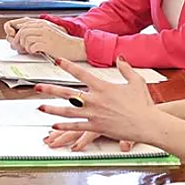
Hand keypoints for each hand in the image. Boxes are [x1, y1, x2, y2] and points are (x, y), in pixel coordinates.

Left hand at [6, 18, 84, 60]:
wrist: (75, 47)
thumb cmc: (62, 43)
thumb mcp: (47, 33)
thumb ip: (35, 33)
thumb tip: (20, 38)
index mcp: (42, 23)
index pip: (22, 23)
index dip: (14, 31)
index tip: (13, 38)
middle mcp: (42, 26)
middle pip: (21, 31)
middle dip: (17, 41)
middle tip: (19, 48)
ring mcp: (45, 34)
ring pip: (25, 38)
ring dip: (25, 46)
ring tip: (31, 50)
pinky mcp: (47, 43)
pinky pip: (31, 46)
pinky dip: (31, 51)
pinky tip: (36, 52)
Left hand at [37, 57, 156, 145]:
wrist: (148, 124)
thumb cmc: (143, 103)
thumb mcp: (136, 81)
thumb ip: (125, 68)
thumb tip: (120, 57)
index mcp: (103, 87)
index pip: (81, 73)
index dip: (68, 66)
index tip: (56, 60)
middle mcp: (95, 100)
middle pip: (68, 93)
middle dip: (50, 89)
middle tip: (36, 87)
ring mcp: (94, 114)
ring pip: (68, 111)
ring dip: (52, 109)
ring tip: (39, 107)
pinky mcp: (96, 127)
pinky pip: (77, 126)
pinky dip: (64, 126)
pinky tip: (54, 125)